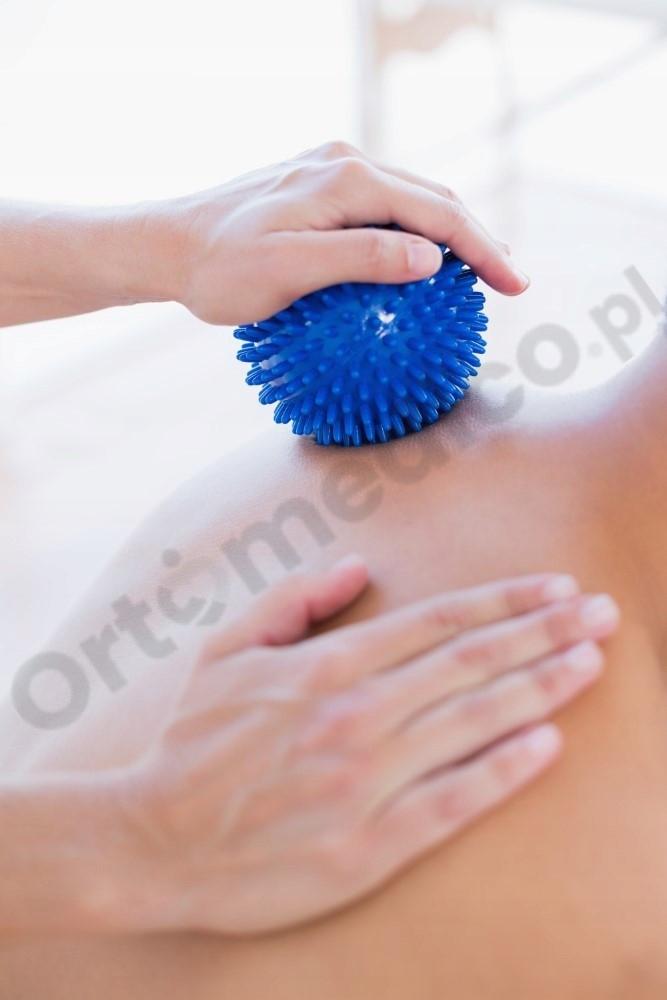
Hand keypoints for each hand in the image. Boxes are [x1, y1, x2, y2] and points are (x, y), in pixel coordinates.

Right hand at [117, 556, 617, 934]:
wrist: (152, 841)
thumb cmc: (190, 742)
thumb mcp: (225, 651)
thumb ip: (293, 601)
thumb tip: (359, 567)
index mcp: (324, 666)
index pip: (436, 621)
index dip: (504, 601)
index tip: (556, 588)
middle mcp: (354, 715)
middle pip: (470, 663)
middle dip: (544, 633)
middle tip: (602, 614)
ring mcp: (364, 781)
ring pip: (473, 722)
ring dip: (540, 688)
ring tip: (592, 664)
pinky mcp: (369, 845)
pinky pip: (453, 801)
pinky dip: (504, 770)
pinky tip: (547, 744)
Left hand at [160, 141, 529, 325]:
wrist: (167, 246)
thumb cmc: (220, 270)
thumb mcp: (289, 272)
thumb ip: (361, 259)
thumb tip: (430, 258)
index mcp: (347, 179)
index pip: (436, 211)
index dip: (482, 248)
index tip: (514, 284)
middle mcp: (345, 163)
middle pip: (433, 196)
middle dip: (476, 237)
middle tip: (507, 282)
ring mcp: (330, 172)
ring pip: (410, 199)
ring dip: (447, 234)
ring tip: (474, 275)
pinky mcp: (316, 189)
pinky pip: (380, 210)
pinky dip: (411, 234)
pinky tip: (416, 266)